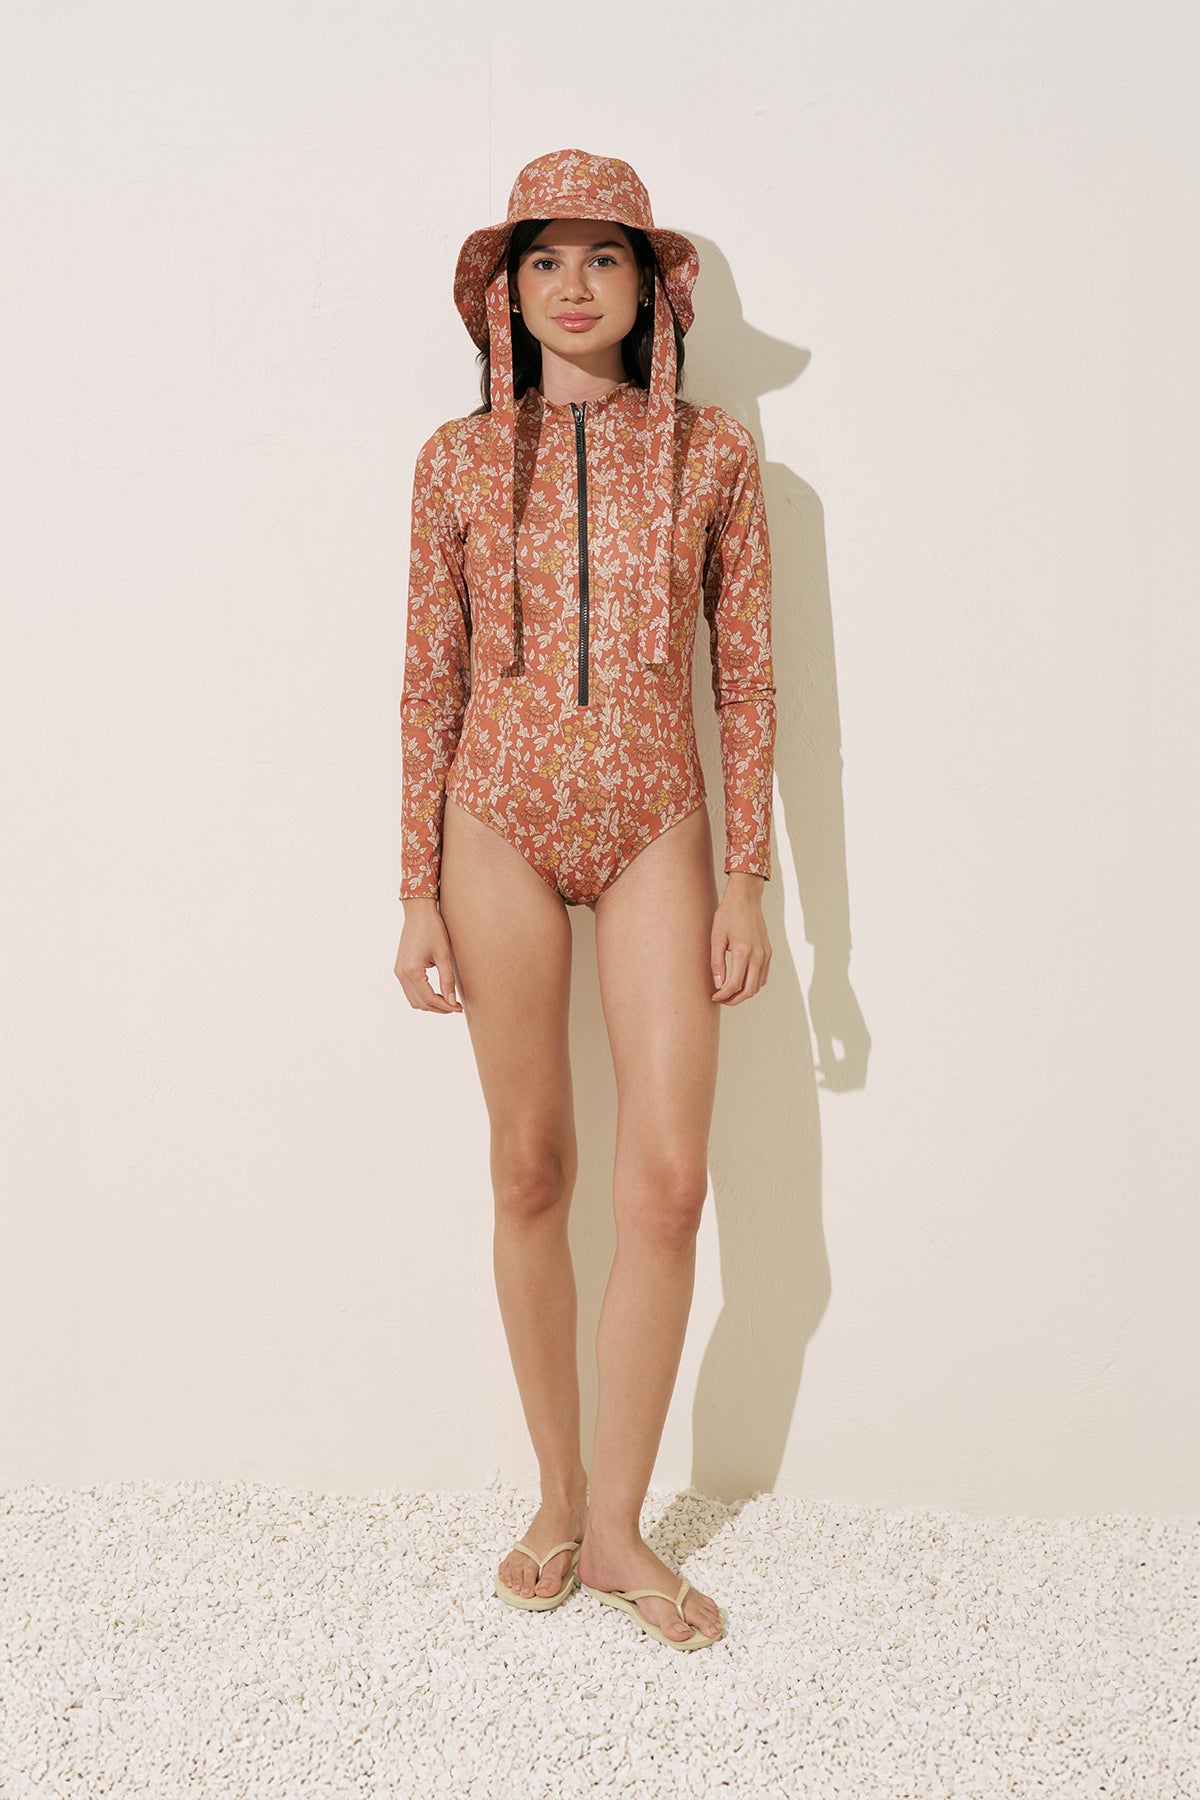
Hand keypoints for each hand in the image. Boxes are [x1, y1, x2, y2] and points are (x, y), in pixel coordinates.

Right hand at [395, 899, 463, 1013]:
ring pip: (413, 999)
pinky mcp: (400, 968)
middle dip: (438, 1008)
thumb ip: (447, 980)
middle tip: (456, 1007)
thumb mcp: (444, 955)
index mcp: (412, 970)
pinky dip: (423, 995)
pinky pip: (410, 990)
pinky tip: (437, 993)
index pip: (429, 998)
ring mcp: (398, 971)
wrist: (418, 912)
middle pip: (419, 1003)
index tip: (459, 1008)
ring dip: (430, 1003)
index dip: (445, 1007)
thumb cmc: (433, 929)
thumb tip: (451, 1002)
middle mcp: (401, 973)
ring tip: (448, 1001)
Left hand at [710, 874, 770, 1004]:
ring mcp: (766, 955)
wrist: (746, 899)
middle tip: (721, 999)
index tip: (713, 997)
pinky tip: (741, 982)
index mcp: (743, 952)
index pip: (735, 984)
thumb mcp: (716, 938)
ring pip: (758, 986)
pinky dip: (753, 984)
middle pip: (749, 990)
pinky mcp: (769, 953)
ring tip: (729, 993)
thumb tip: (718, 984)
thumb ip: (716, 963)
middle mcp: (758, 956)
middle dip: (734, 999)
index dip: (723, 995)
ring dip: (744, 994)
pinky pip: (763, 976)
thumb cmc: (728, 915)